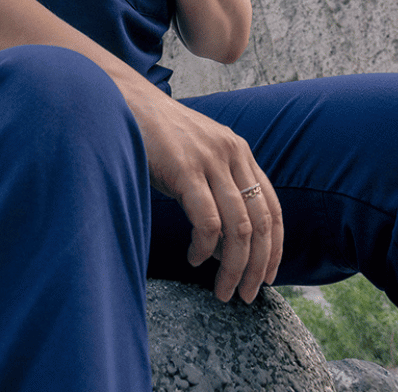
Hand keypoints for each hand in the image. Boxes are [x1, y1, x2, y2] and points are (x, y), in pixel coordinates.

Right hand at [128, 91, 283, 302]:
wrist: (122, 102)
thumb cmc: (154, 137)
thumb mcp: (196, 155)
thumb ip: (217, 186)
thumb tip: (228, 243)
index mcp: (239, 152)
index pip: (272, 208)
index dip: (274, 248)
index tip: (268, 276)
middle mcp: (232, 154)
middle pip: (260, 223)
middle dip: (257, 266)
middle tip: (245, 295)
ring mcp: (209, 160)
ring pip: (238, 228)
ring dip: (232, 267)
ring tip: (221, 289)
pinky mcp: (184, 169)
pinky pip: (207, 221)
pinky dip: (204, 248)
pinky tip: (194, 258)